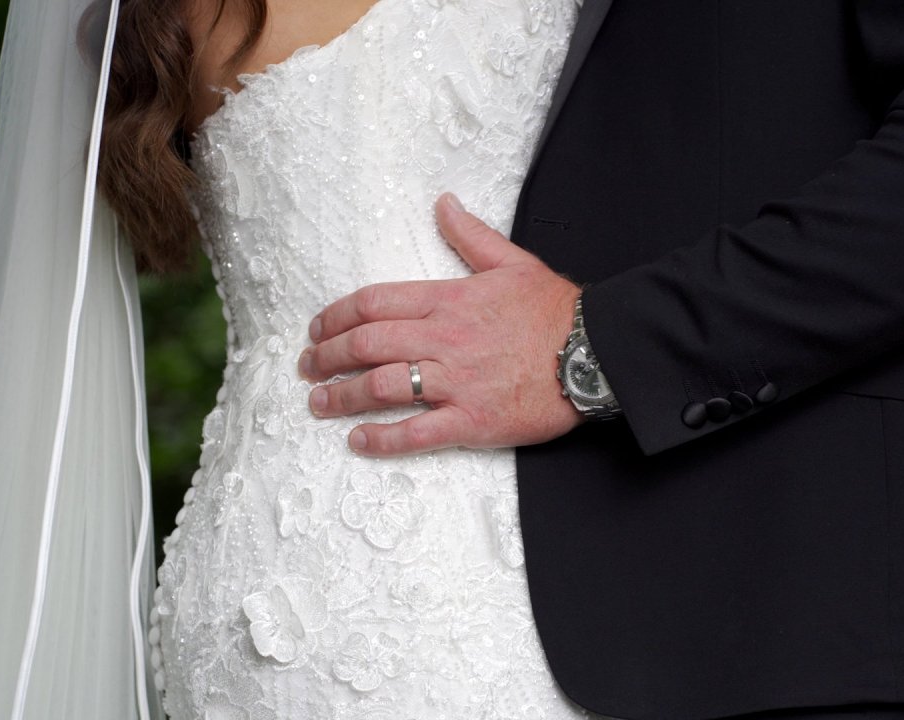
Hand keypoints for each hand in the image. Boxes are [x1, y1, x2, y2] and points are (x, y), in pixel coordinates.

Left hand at [298, 193, 585, 455]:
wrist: (596, 353)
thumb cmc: (557, 311)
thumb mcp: (512, 262)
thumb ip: (470, 235)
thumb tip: (443, 203)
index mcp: (448, 299)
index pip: (373, 303)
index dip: (335, 316)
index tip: (317, 329)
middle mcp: (443, 339)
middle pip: (365, 345)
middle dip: (326, 357)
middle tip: (307, 367)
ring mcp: (455, 382)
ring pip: (380, 388)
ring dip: (341, 397)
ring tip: (319, 404)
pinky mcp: (471, 421)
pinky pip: (415, 433)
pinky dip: (381, 439)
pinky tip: (358, 441)